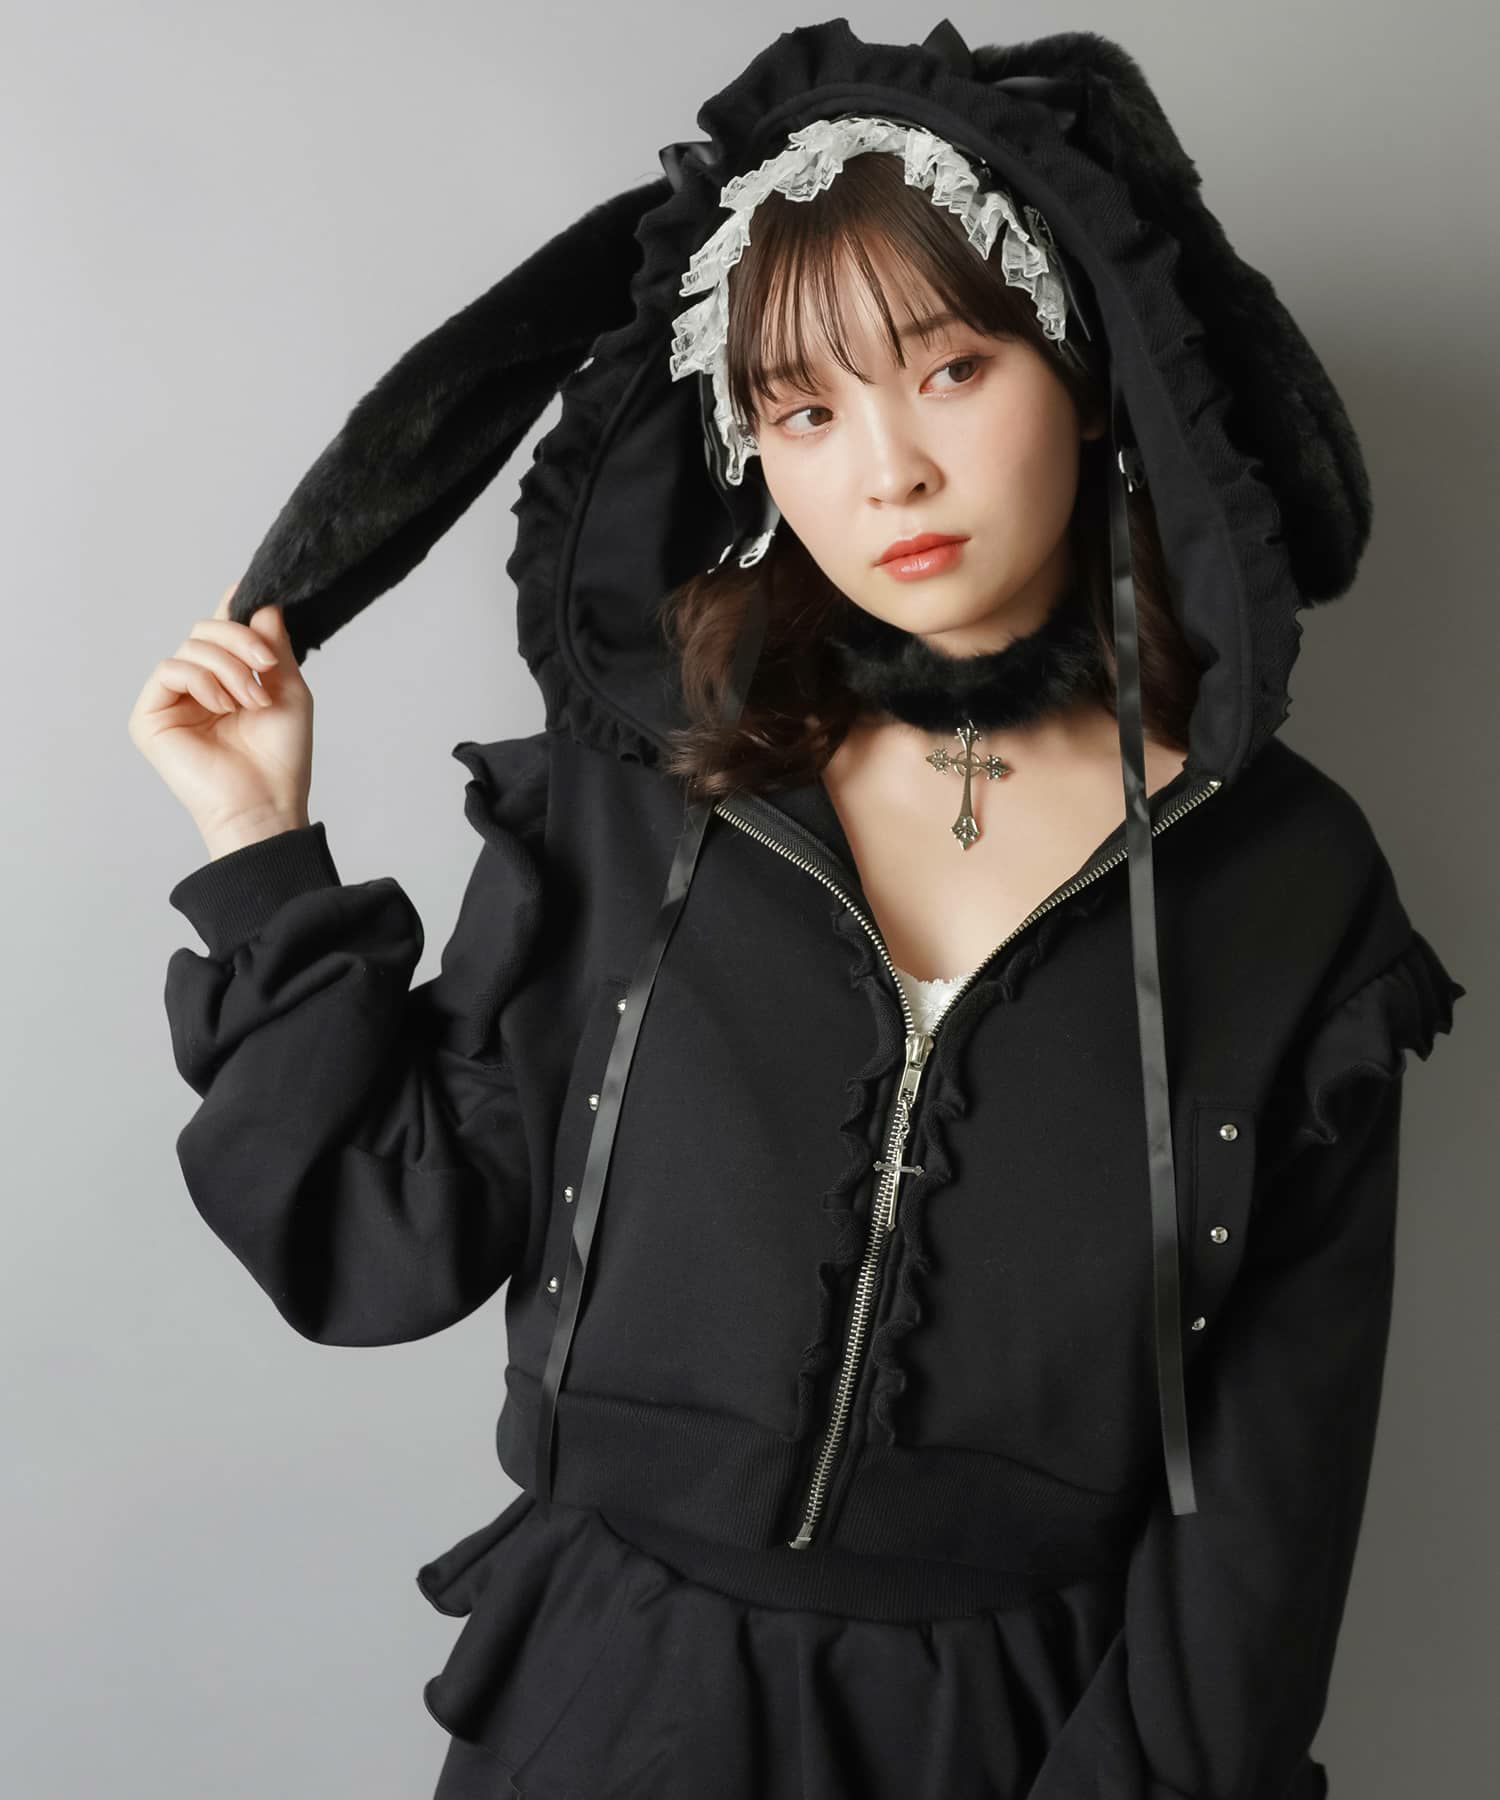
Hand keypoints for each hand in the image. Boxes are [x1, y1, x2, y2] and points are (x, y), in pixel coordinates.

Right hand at [128, 582, 314, 855]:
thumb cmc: (281, 759)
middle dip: (240, 641)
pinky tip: (223, 706)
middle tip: (265, 667)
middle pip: (205, 630)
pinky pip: (169, 670)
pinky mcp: (150, 717)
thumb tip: (264, 603)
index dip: (234, 610)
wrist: (266, 802)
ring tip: (251, 701)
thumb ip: (274, 648)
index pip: (222, 631)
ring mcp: (171, 701)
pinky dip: (202, 681)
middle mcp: (197, 687)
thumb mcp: (289, 692)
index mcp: (228, 680)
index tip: (251, 591)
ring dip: (229, 668)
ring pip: (191, 648)